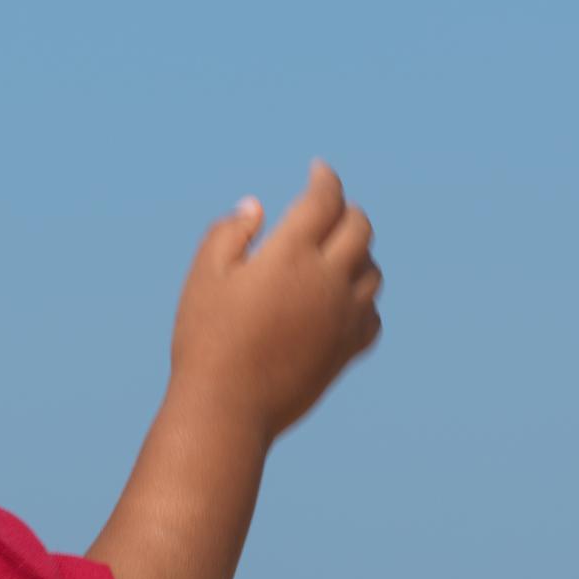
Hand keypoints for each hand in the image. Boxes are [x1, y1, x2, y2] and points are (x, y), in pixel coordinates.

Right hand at [169, 161, 382, 444]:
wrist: (227, 408)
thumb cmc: (207, 340)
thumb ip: (229, 234)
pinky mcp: (347, 351)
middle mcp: (327, 280)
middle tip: (329, 211)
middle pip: (360, 228)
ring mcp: (343, 317)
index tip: (319, 170)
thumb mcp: (204, 278)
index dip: (325, 178)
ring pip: (373, 271)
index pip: (324, 199)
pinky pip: (373, 316)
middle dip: (346, 212)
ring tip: (335, 255)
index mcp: (291, 254)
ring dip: (358, 254)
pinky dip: (363, 300)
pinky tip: (342, 302)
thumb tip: (256, 207)